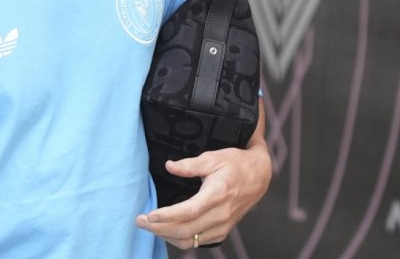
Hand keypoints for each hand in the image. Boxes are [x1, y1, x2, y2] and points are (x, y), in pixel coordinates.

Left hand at [136, 118, 271, 248]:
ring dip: (165, 236)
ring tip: (149, 226)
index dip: (166, 216)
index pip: (188, 212)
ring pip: (188, 240)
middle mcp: (220, 214)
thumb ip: (190, 164)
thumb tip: (169, 166)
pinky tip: (167, 229)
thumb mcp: (214, 157)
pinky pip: (196, 242)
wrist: (259, 176)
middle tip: (139, 220)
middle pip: (184, 230)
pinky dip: (178, 239)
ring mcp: (222, 226)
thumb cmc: (236, 164)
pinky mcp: (222, 232)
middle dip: (158, 228)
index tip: (148, 215)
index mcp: (218, 194)